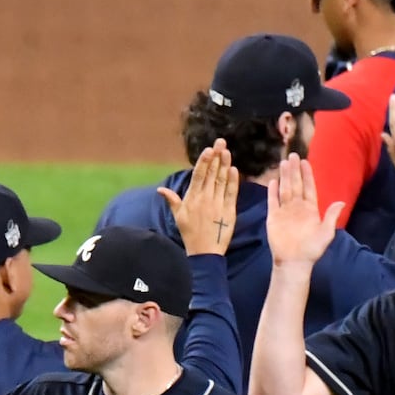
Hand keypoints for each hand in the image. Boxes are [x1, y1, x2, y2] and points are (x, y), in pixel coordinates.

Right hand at [162, 140, 239, 255]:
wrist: (204, 252)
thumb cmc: (190, 234)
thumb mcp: (178, 216)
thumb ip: (172, 200)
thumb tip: (160, 189)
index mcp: (192, 198)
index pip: (198, 176)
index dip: (204, 162)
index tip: (209, 150)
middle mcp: (205, 199)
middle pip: (211, 174)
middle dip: (216, 157)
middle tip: (221, 142)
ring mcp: (218, 204)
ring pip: (222, 181)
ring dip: (225, 165)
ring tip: (227, 151)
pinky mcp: (229, 211)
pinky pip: (231, 193)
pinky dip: (233, 182)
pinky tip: (234, 169)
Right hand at [266, 154, 340, 268]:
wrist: (294, 262)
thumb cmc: (312, 250)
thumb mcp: (326, 233)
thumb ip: (331, 216)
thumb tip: (341, 202)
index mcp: (310, 209)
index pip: (309, 187)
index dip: (307, 175)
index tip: (306, 162)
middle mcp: (298, 207)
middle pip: (296, 185)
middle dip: (295, 170)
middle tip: (293, 155)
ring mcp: (285, 211)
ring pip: (285, 189)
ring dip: (284, 176)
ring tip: (283, 162)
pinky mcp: (274, 217)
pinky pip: (273, 201)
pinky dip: (272, 191)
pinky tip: (273, 181)